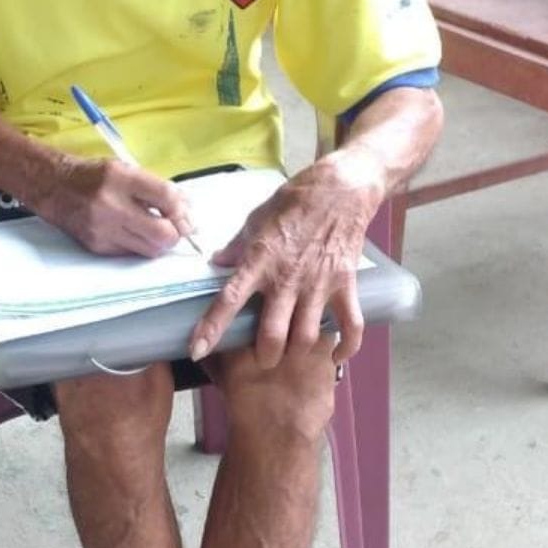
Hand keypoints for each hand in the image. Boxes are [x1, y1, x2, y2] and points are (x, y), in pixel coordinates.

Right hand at [35, 155, 196, 256]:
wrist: (54, 187)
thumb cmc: (95, 176)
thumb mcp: (127, 170)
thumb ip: (157, 188)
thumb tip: (187, 210)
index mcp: (121, 178)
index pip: (166, 198)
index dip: (183, 211)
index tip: (186, 216)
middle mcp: (111, 205)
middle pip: (162, 233)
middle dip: (175, 234)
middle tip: (174, 228)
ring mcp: (103, 229)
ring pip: (150, 249)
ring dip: (159, 242)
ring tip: (155, 230)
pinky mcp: (98, 246)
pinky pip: (131, 253)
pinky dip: (139, 245)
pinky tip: (134, 232)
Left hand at [189, 148, 386, 369]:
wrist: (341, 189)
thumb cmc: (294, 202)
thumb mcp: (256, 220)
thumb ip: (236, 247)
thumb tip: (216, 263)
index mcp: (260, 261)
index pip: (229, 299)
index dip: (212, 328)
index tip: (197, 349)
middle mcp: (287, 278)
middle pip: (272, 334)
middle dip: (265, 356)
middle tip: (263, 358)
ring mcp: (318, 284)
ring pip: (306, 337)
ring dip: (297, 352)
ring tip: (292, 353)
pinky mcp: (346, 285)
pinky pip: (350, 326)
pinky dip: (346, 347)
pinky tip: (334, 357)